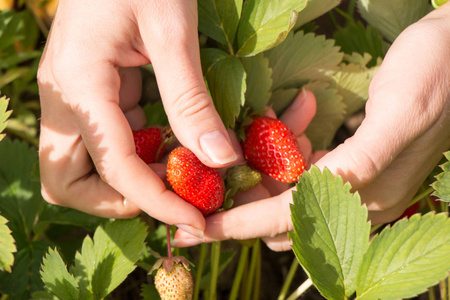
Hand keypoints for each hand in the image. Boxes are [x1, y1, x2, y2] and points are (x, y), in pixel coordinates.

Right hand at [38, 0, 238, 236]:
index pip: (113, 168)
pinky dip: (136, 154)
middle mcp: (65, 97)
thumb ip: (190, 99)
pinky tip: (171, 143)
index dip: (156, 202)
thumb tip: (219, 160)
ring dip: (127, 181)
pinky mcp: (91, 92)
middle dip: (117, 200)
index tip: (196, 220)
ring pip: (80, 167)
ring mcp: (73, 96)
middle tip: (172, 194)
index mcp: (79, 83)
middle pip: (66, 182)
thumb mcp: (171, 31)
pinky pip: (105, 141)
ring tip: (178, 171)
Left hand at [173, 3, 449, 249]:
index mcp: (369, 192)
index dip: (241, 225)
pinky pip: (309, 165)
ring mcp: (360, 180)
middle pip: (284, 211)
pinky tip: (300, 115)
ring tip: (280, 116)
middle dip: (252, 186)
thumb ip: (359, 163)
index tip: (200, 227)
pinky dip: (293, 146)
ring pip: (293, 186)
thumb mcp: (400, 115)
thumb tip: (313, 196)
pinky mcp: (358, 161)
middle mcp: (362, 197)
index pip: (289, 219)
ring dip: (274, 157)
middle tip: (234, 152)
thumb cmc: (439, 75)